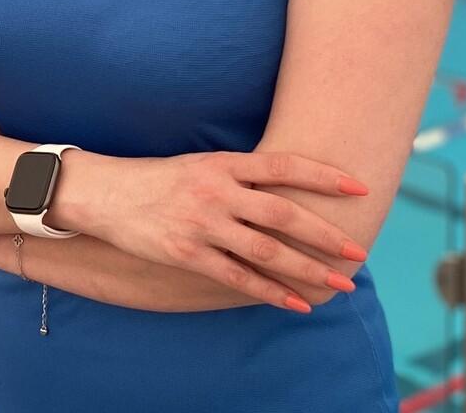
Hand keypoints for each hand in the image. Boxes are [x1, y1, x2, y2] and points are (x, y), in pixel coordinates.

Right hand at [95, 150, 369, 311]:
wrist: (107, 193)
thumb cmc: (160, 178)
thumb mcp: (203, 164)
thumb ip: (241, 175)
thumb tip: (288, 189)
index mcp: (224, 162)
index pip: (284, 165)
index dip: (323, 176)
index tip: (358, 188)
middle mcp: (217, 191)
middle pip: (283, 213)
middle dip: (325, 234)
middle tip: (358, 252)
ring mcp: (203, 224)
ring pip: (266, 250)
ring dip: (307, 270)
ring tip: (339, 285)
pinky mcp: (188, 254)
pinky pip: (237, 277)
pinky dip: (270, 292)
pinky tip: (296, 303)